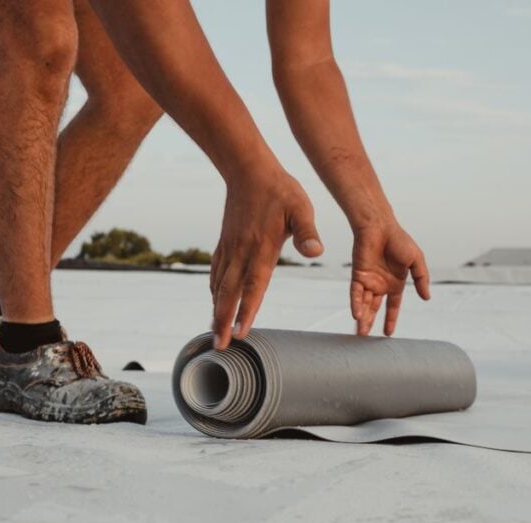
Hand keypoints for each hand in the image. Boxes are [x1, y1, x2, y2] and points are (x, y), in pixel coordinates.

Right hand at [211, 169, 322, 349]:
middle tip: (219, 346)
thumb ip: (307, 232)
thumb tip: (316, 252)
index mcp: (262, 248)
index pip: (253, 286)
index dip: (245, 311)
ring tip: (214, 330)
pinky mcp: (225, 241)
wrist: (247, 168)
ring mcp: (230, 247)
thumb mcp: (301, 207)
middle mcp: (242, 251)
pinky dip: (213, 289)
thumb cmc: (280, 189)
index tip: (239, 333)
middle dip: (222, 320)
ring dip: (216, 309)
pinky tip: (214, 298)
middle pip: (229, 293)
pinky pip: (216, 270)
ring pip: (219, 284)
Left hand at [350, 223, 430, 336]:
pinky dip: (356, 304)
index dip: (391, 318)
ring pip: (364, 303)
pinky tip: (357, 316)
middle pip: (375, 308)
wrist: (380, 226)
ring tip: (360, 334)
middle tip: (366, 339)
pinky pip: (355, 293)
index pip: (393, 305)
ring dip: (362, 318)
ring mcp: (368, 280)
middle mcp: (381, 283)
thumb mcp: (416, 260)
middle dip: (371, 322)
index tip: (388, 334)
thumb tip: (427, 298)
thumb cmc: (399, 240)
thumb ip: (421, 279)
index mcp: (395, 282)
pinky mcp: (358, 274)